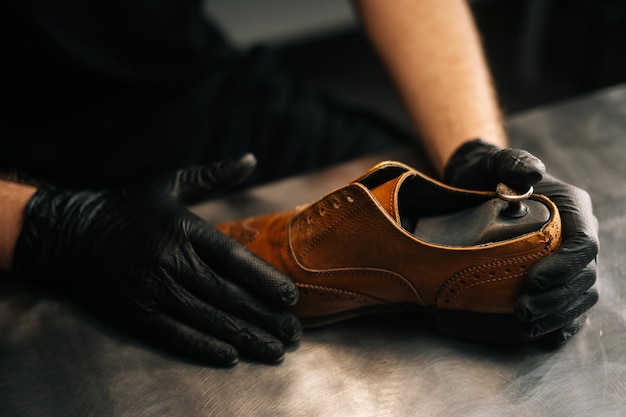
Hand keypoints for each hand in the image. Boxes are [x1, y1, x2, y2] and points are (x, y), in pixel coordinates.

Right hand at [13, 154, 300, 364]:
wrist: (69, 232)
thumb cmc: (126, 206)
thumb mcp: (170, 183)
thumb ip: (213, 176)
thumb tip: (250, 159)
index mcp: (183, 228)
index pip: (233, 258)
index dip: (264, 280)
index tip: (290, 297)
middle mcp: (170, 260)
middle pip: (227, 293)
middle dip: (264, 316)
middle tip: (293, 332)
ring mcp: (151, 289)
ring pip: (207, 318)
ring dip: (244, 336)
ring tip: (274, 350)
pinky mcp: (134, 312)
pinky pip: (175, 334)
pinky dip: (204, 346)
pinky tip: (231, 356)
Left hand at [444, 139, 597, 342]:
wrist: (476, 186)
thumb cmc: (486, 174)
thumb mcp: (494, 163)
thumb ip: (512, 163)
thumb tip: (532, 174)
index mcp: (573, 208)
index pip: (584, 243)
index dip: (565, 266)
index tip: (534, 281)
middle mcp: (578, 234)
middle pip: (584, 275)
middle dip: (558, 299)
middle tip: (523, 312)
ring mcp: (568, 258)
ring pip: (580, 295)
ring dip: (556, 316)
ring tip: (526, 326)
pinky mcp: (555, 275)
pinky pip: (568, 305)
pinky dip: (558, 323)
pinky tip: (540, 335)